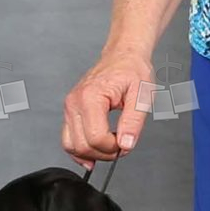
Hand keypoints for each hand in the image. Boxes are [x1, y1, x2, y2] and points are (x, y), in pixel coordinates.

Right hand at [61, 49, 155, 167]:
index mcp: (92, 96)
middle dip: (103, 153)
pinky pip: (68, 138)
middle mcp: (75, 102)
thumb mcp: (142, 96)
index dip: (113, 148)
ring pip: (71, 145)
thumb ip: (133, 122)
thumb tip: (126, 144)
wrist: (123, 56)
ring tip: (109, 148)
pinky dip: (79, 151)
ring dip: (91, 154)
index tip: (126, 144)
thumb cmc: (132, 70)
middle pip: (82, 145)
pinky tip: (93, 155)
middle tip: (121, 146)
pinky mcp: (71, 110)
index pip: (96, 137)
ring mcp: (70, 106)